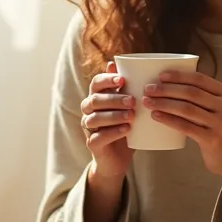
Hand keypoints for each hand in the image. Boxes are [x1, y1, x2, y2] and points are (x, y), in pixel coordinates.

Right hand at [80, 61, 134, 180]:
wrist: (119, 158)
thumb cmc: (125, 126)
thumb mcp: (128, 106)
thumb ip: (125, 88)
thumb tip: (121, 63)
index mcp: (96, 98)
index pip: (95, 83)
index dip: (107, 80)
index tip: (122, 80)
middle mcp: (88, 111)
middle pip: (95, 100)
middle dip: (114, 99)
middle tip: (133, 101)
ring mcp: (88, 128)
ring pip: (95, 118)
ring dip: (114, 116)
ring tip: (132, 116)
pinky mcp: (92, 144)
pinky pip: (99, 137)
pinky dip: (113, 132)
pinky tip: (126, 129)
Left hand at [142, 70, 221, 193]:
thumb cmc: (219, 128)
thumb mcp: (218, 108)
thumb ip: (202, 96)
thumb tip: (169, 83)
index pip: (200, 79)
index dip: (179, 76)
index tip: (160, 76)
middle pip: (191, 93)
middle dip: (166, 89)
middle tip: (148, 89)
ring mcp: (220, 123)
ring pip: (186, 109)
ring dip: (164, 103)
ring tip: (147, 102)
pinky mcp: (212, 139)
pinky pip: (185, 127)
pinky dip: (168, 120)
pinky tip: (156, 116)